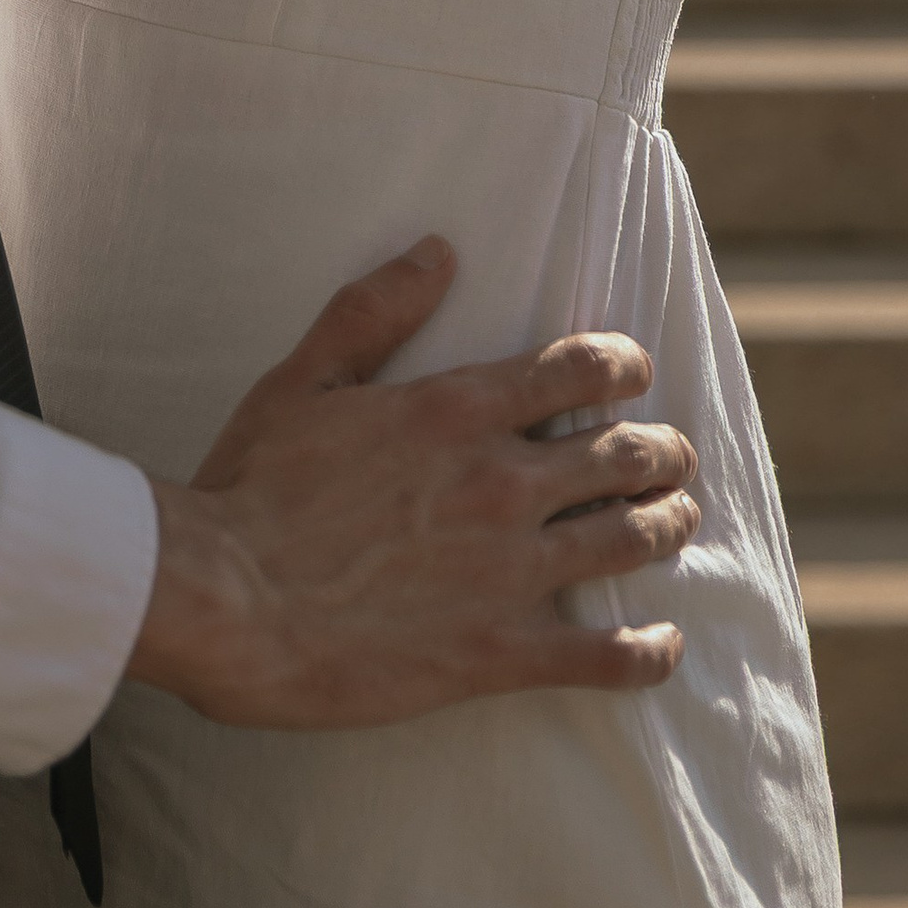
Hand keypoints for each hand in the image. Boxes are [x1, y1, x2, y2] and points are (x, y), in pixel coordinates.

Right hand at [128, 240, 696, 724]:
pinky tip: (666, 644)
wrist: (227, 601)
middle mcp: (502, 482)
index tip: (634, 373)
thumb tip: (439, 251)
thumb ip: (375, 309)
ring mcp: (509, 571)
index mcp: (458, 410)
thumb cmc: (253, 486)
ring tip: (679, 521)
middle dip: (662, 452)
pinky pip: (606, 656)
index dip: (623, 366)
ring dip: (669, 526)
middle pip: (625, 456)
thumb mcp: (304, 378)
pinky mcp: (500, 653)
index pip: (579, 371)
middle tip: (672, 457)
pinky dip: (649, 651)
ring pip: (631, 541)